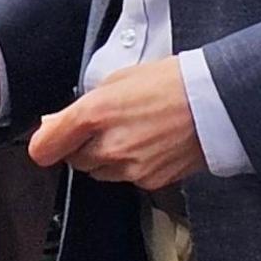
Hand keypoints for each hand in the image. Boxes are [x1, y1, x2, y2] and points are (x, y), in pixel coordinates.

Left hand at [28, 56, 205, 190]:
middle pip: (74, 160)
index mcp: (95, 114)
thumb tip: (56, 122)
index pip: (45, 147)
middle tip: (103, 126)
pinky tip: (148, 144)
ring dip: (105, 157)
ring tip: (131, 132)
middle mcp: (109, 146)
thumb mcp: (118, 79)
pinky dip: (131, 166)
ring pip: (100, 172)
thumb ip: (83, 104)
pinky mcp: (150, 181)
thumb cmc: (172, 83)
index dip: (43, 144)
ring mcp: (130, 168)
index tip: (46, 140)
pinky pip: (127, 178)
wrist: (216, 103)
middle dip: (81, 146)